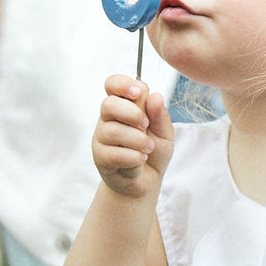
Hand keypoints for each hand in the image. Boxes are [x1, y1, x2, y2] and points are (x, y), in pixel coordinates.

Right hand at [93, 75, 173, 199]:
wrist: (147, 180)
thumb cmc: (154, 150)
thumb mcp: (165, 131)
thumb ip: (160, 115)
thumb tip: (155, 96)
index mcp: (124, 104)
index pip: (112, 84)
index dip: (122, 84)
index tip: (138, 93)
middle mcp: (108, 118)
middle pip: (108, 104)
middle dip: (132, 113)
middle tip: (146, 124)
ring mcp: (101, 138)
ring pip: (112, 131)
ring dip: (136, 140)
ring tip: (149, 148)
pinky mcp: (100, 158)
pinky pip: (113, 154)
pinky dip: (133, 157)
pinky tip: (141, 160)